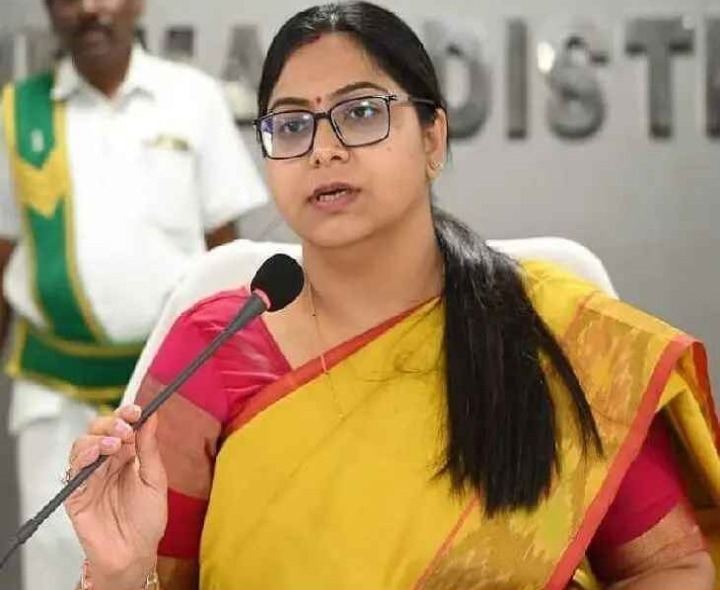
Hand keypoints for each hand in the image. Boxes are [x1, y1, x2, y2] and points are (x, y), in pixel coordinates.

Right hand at [64, 405, 166, 589]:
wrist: (135, 553)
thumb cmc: (147, 520)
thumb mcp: (155, 480)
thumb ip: (149, 449)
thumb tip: (152, 417)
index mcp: (127, 457)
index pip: (122, 427)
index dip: (127, 414)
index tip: (137, 410)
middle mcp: (107, 463)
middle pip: (99, 430)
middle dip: (111, 423)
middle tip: (125, 429)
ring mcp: (90, 477)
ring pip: (83, 445)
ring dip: (98, 438)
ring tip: (114, 443)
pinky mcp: (76, 494)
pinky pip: (73, 471)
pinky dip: (83, 457)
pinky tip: (96, 454)